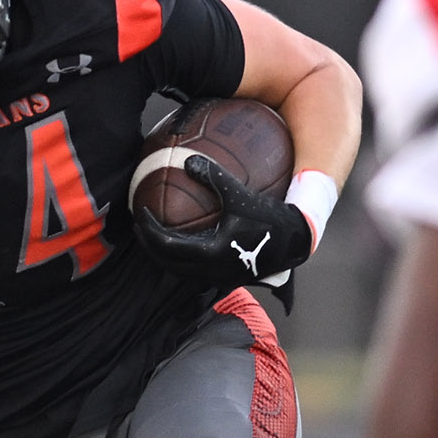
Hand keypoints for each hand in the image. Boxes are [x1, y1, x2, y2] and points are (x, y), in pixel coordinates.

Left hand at [135, 151, 315, 287]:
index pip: (165, 245)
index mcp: (209, 253)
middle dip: (149, 245)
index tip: (141, 213)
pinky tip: (185, 243)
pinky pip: (195, 272)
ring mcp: (218, 277)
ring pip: (180, 271)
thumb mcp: (240, 194)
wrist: (296, 242)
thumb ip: (213, 176)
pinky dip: (182, 259)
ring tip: (156, 237)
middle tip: (140, 227)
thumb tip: (189, 159)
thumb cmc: (270, 218)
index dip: (148, 229)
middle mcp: (210, 270)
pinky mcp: (228, 277)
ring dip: (165, 255)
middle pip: (166, 262)